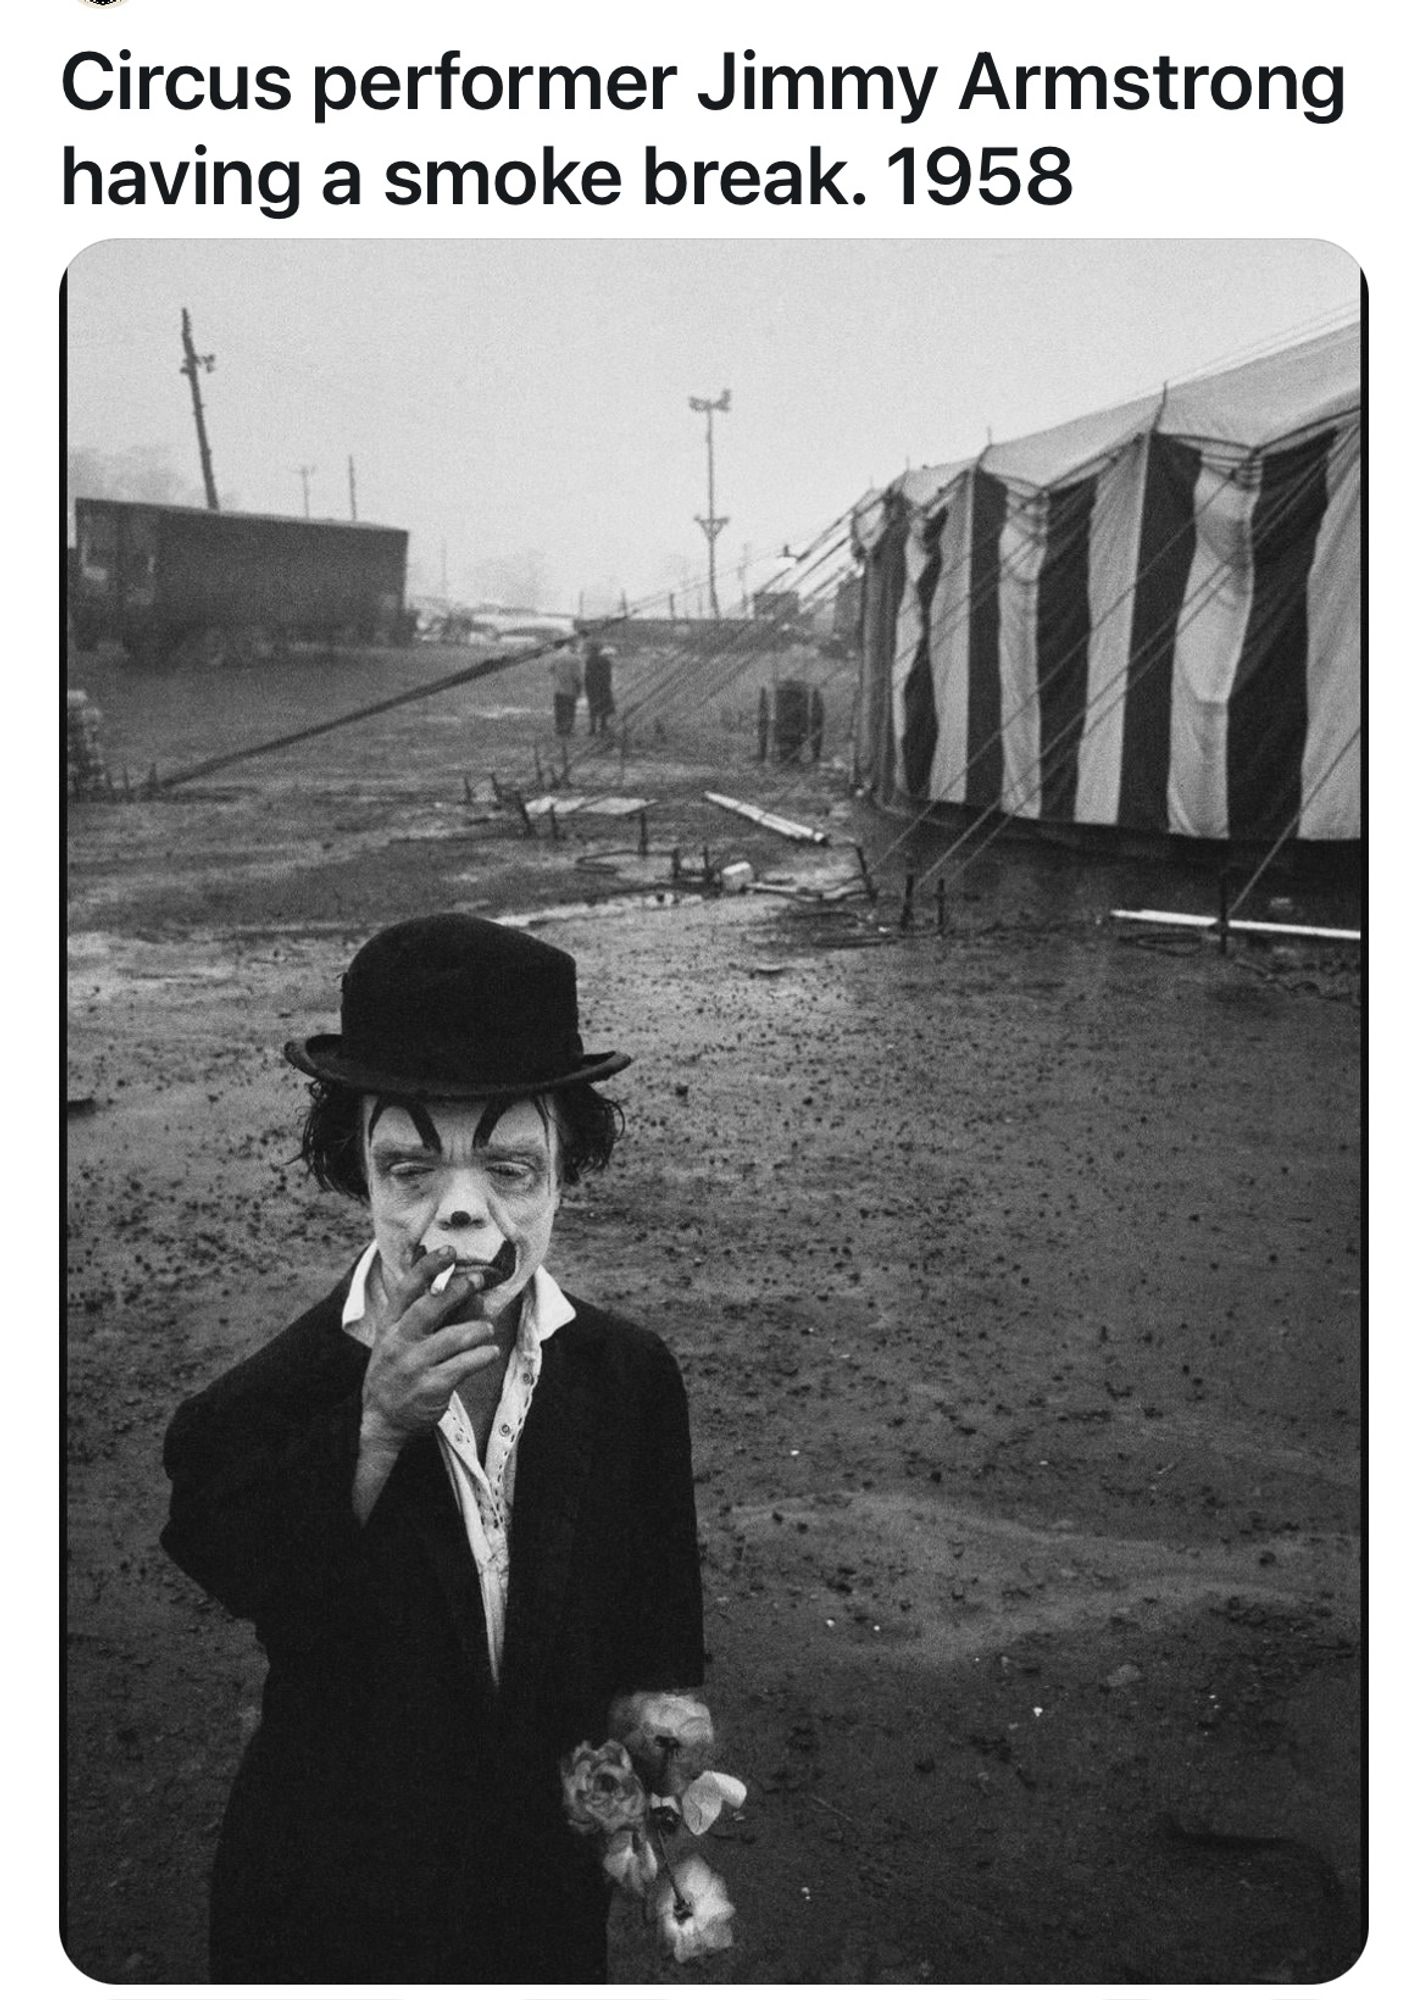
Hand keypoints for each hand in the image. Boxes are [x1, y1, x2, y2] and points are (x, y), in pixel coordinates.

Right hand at [359, 1247, 500, 1454]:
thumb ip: (432, 1319)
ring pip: (454, 1337)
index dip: (429, 1267)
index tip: (450, 1251)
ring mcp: (413, 1366)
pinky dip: (482, 1356)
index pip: (407, 1289)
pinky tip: (490, 1352)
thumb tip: (472, 1296)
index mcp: (390, 1326)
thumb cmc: (398, 1374)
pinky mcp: (430, 1387)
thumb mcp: (402, 1342)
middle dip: (458, 1289)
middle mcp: (398, 1342)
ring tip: (487, 1329)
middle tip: (479, 1280)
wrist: (383, 1422)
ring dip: (478, 1329)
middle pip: (430, 1306)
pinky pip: (464, 1365)